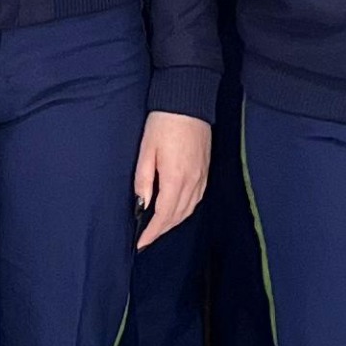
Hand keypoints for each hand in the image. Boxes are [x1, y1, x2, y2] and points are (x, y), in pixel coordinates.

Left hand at [131, 112, 213, 251]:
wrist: (188, 102)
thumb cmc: (163, 123)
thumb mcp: (146, 150)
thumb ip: (144, 179)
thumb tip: (142, 203)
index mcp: (176, 179)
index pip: (163, 216)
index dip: (152, 233)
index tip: (140, 243)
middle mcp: (192, 182)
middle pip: (177, 216)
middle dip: (161, 231)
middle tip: (146, 239)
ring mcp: (202, 177)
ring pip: (189, 210)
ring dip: (173, 222)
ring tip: (158, 228)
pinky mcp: (205, 170)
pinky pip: (197, 199)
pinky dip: (185, 210)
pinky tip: (176, 210)